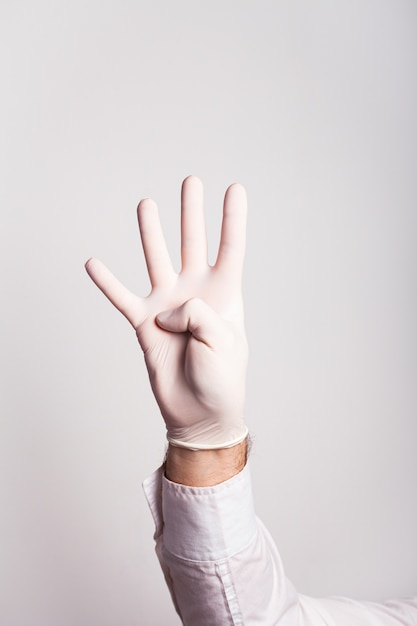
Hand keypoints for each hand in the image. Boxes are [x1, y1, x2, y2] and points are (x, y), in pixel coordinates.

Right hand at [85, 176, 247, 448]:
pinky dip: (107, 282)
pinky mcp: (145, 324)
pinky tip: (93, 262)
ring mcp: (168, 305)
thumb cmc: (222, 379)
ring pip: (157, 259)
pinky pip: (122, 298)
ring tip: (147, 203)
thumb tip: (166, 308)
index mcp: (224, 294)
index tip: (235, 188)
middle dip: (192, 212)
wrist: (200, 413)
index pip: (230, 248)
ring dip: (150, 232)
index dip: (233, 218)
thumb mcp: (222, 341)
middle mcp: (195, 293)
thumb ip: (197, 314)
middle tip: (191, 181)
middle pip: (192, 242)